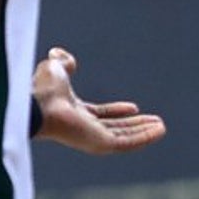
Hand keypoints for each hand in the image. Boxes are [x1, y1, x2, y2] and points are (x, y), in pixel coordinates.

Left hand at [31, 47, 165, 154]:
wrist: (36, 104)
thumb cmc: (42, 89)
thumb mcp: (55, 68)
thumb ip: (62, 62)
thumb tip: (60, 54)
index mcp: (75, 113)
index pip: (102, 115)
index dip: (118, 111)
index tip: (135, 107)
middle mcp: (85, 128)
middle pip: (117, 128)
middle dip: (137, 125)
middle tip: (156, 122)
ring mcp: (92, 138)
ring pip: (125, 137)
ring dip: (144, 132)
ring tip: (162, 127)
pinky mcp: (99, 144)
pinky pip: (126, 142)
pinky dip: (143, 138)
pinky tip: (158, 131)